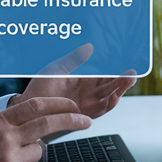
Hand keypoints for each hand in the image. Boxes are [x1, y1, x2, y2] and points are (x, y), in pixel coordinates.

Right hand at [0, 97, 90, 161]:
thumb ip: (1, 127)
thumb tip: (23, 127)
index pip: (35, 106)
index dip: (58, 105)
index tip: (73, 107)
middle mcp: (4, 137)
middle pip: (48, 124)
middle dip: (72, 120)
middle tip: (85, 121)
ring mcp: (8, 159)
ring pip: (37, 153)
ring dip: (29, 156)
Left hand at [10, 43, 135, 120]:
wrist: (28, 107)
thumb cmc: (39, 88)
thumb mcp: (57, 68)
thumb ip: (73, 59)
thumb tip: (89, 47)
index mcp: (82, 81)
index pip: (103, 74)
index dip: (115, 69)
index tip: (125, 61)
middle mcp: (87, 93)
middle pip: (109, 86)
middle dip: (122, 79)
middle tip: (133, 71)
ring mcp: (86, 104)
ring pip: (108, 97)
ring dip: (119, 90)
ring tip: (129, 80)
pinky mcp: (83, 115)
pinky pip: (99, 110)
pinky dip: (108, 103)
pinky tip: (115, 96)